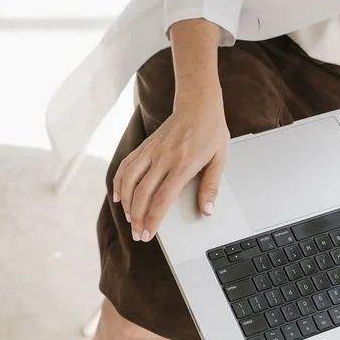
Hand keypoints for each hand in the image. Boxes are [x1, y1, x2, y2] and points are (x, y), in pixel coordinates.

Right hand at [113, 94, 228, 241]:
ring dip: (126, 203)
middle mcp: (163, 158)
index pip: (162, 198)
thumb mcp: (220, 159)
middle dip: (137, 218)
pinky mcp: (145, 146)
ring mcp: (151, 151)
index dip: (153, 219)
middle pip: (142, 194)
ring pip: (129, 180)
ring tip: (130, 218)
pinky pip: (126, 166)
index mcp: (183, 164)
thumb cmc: (210, 132)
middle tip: (138, 233)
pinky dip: (119, 182)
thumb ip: (211, 186)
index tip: (148, 233)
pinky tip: (119, 196)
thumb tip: (207, 210)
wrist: (198, 105)